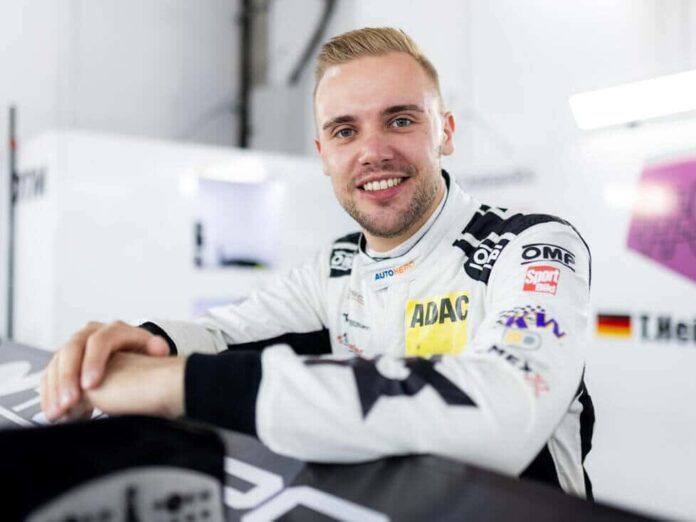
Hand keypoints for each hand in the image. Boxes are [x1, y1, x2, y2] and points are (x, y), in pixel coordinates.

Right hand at [40, 321, 170, 420]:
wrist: (135, 361)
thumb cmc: (144, 358)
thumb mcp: (152, 352)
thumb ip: (156, 349)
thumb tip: (159, 348)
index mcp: (115, 330)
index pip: (100, 340)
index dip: (93, 361)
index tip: (91, 385)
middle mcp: (91, 334)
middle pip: (72, 350)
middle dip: (68, 378)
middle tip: (69, 402)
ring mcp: (75, 347)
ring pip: (58, 363)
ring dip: (55, 389)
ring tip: (58, 412)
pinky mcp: (64, 362)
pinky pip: (50, 375)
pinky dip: (49, 394)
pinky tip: (52, 411)